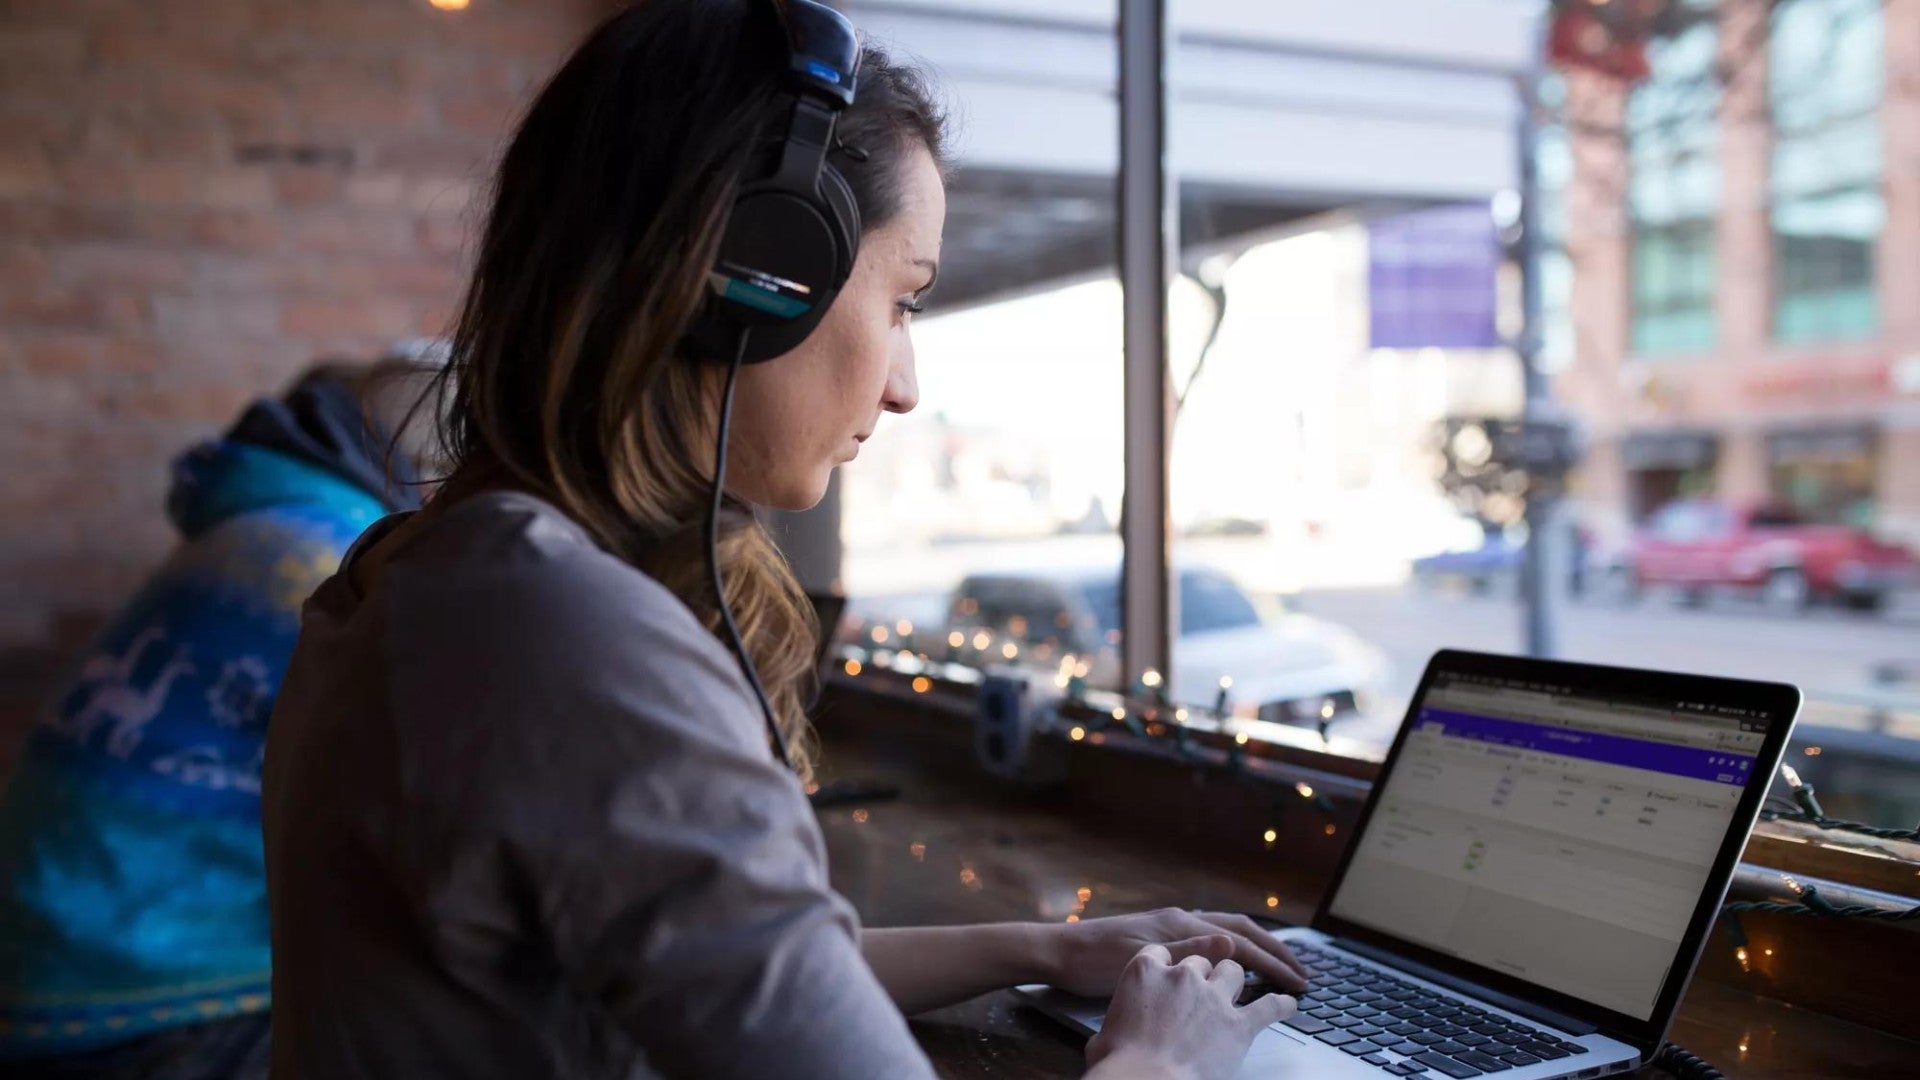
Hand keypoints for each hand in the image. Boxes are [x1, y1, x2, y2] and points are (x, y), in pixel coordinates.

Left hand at [1044, 907, 1307, 998]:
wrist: (1058, 951)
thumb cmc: (1093, 961)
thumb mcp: (1140, 960)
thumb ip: (1186, 953)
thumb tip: (1229, 942)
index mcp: (1179, 925)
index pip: (1238, 942)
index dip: (1271, 963)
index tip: (1297, 983)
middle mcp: (1179, 919)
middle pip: (1240, 929)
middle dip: (1275, 950)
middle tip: (1302, 972)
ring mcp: (1170, 925)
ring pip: (1226, 928)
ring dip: (1257, 944)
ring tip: (1279, 963)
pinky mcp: (1160, 935)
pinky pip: (1209, 935)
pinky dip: (1233, 945)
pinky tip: (1235, 959)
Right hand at [1084, 937, 1295, 1079]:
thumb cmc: (1117, 1064)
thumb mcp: (1102, 1036)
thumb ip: (1115, 1026)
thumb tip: (1105, 1043)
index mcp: (1144, 970)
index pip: (1160, 954)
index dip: (1168, 962)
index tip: (1172, 969)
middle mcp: (1182, 974)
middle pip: (1201, 961)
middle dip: (1204, 974)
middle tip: (1204, 990)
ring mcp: (1213, 996)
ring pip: (1234, 971)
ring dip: (1236, 979)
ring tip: (1240, 988)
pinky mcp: (1238, 1024)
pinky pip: (1268, 1006)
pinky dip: (1281, 1004)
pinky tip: (1289, 1001)